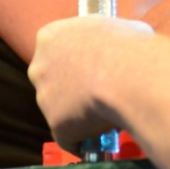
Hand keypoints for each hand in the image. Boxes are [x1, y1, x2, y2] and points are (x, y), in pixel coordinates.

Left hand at [28, 15, 153, 153]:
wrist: (130, 76)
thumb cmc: (129, 45)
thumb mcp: (123, 28)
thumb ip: (112, 37)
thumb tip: (125, 43)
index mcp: (51, 36)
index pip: (57, 48)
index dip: (76, 59)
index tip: (93, 65)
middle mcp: (39, 66)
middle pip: (52, 80)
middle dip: (71, 87)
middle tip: (99, 91)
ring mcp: (44, 98)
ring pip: (60, 110)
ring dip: (78, 114)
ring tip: (106, 116)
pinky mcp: (56, 125)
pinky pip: (69, 137)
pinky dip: (83, 139)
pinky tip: (101, 141)